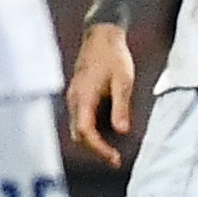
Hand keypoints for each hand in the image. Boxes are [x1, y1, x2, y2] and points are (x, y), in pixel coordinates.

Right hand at [67, 23, 138, 168]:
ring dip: (93, 142)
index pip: (85, 131)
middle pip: (79, 134)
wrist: (102, 36)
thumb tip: (122, 132)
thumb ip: (121, 107)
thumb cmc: (114, 57)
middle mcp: (74, 100)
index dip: (99, 148)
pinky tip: (107, 134)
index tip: (115, 159)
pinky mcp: (78, 96)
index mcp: (83, 97)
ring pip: (78, 128)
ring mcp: (74, 98)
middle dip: (95, 150)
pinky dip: (91, 131)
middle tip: (115, 160)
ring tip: (113, 152)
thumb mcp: (123, 82)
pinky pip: (80, 119)